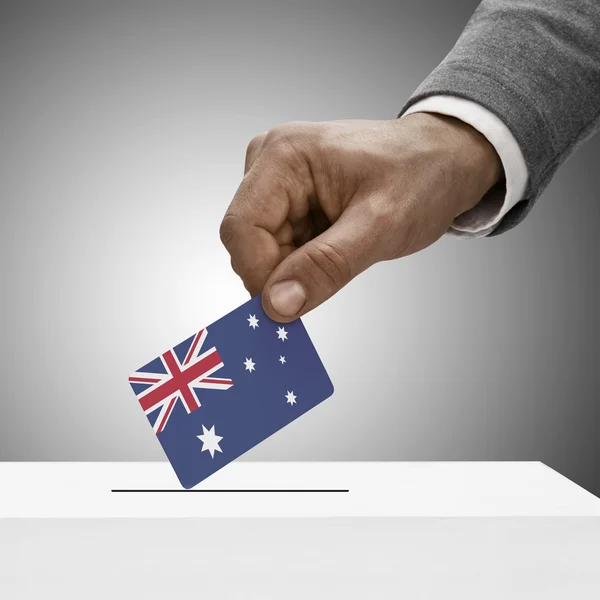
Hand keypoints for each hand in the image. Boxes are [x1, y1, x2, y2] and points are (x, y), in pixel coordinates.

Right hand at [220, 114, 501, 321]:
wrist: (442, 161)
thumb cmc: (421, 176)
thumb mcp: (380, 225)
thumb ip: (326, 265)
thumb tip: (277, 304)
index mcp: (284, 155)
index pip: (241, 228)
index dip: (259, 274)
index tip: (289, 308)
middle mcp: (270, 164)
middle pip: (248, 242)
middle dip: (282, 273)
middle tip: (330, 278)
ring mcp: (277, 182)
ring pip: (262, 250)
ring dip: (297, 269)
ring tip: (344, 252)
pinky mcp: (288, 200)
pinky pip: (279, 247)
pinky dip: (303, 263)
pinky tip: (336, 249)